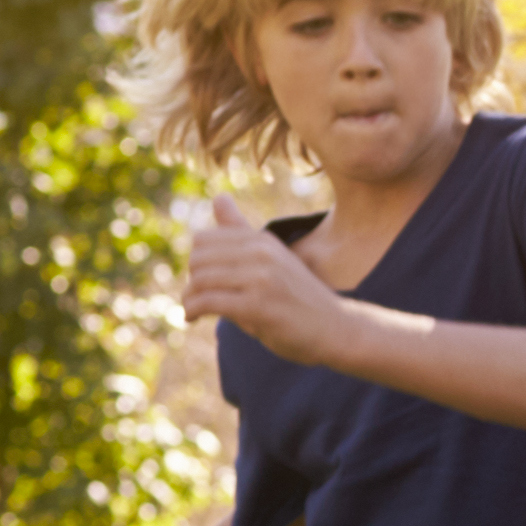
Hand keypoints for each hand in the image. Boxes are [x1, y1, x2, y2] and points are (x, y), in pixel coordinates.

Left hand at [180, 191, 357, 358]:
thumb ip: (240, 232)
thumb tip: (218, 197)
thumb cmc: (300, 297)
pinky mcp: (258, 305)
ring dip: (188, 299)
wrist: (337, 329)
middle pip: (197, 258)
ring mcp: (262, 278)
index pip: (203, 239)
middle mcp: (262, 253)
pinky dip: (192, 310)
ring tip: (191, 311)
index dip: (196, 262)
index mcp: (263, 241)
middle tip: (197, 299)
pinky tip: (192, 319)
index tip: (202, 282)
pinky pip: (207, 301)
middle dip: (191, 281)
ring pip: (200, 279)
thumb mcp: (272, 258)